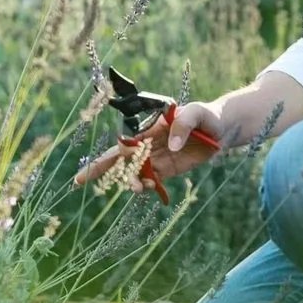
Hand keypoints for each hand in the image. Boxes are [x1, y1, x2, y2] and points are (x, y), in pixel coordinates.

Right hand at [74, 100, 224, 188]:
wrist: (222, 129)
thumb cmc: (206, 115)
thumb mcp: (196, 113)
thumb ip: (183, 124)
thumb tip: (172, 146)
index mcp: (149, 128)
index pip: (124, 141)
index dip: (110, 152)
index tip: (106, 158)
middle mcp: (148, 144)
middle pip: (119, 158)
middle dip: (99, 169)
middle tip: (81, 181)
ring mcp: (157, 158)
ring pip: (134, 172)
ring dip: (129, 181)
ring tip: (136, 188)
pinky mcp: (168, 169)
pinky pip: (151, 181)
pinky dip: (146, 187)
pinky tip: (149, 189)